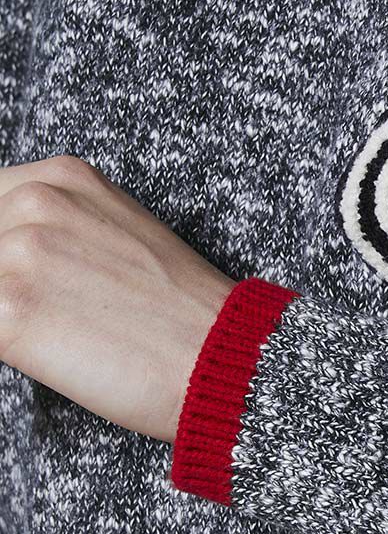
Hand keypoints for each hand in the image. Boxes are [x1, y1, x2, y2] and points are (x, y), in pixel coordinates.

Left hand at [0, 155, 236, 441]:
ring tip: (54, 331)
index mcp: (62, 177)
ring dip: (4, 311)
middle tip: (50, 307)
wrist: (219, 356)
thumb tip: (9, 248)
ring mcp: (18, 254)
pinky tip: (45, 351)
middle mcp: (35, 202)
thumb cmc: (178, 310)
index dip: (3, 249)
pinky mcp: (7, 312)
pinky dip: (4, 342)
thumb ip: (53, 227)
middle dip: (3, 283)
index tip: (26, 279)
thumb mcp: (117, 233)